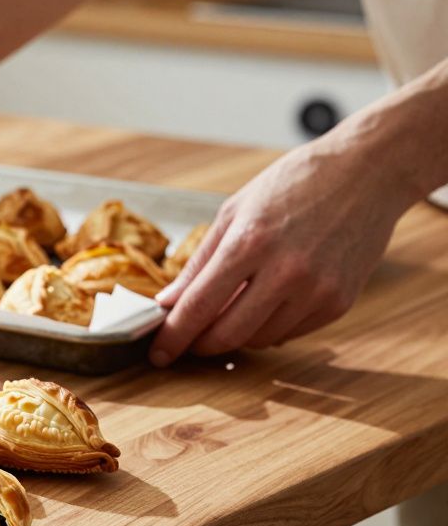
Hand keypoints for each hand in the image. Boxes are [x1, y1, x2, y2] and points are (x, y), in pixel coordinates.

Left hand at [149, 139, 409, 365]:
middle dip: (200, 343)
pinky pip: (290, 333)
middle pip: (227, 334)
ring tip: (230, 309)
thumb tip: (168, 303)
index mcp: (250, 242)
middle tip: (188, 339)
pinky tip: (267, 302)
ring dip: (235, 334)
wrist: (367, 173)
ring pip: (258, 340)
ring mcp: (316, 290)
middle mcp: (286, 271)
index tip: (158, 353)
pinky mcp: (338, 303)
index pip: (199, 306)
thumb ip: (199, 263)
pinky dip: (269, 327)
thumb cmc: (294, 185)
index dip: (174, 337)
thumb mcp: (235, 212)